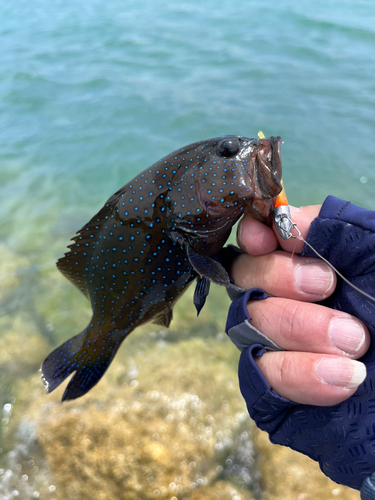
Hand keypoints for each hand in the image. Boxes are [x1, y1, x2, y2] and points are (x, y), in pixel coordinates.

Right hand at [231, 205, 369, 405]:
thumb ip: (338, 232)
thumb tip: (287, 217)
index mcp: (305, 266)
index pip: (257, 243)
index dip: (253, 236)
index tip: (266, 239)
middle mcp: (283, 301)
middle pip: (244, 279)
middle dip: (279, 277)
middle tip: (327, 286)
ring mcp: (277, 345)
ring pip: (248, 327)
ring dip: (297, 328)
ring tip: (355, 341)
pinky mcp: (278, 391)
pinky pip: (264, 378)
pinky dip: (300, 374)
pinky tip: (344, 376)